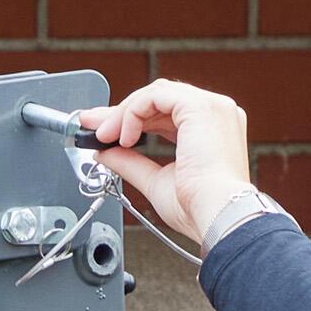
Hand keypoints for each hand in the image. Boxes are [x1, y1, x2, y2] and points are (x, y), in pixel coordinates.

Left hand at [76, 79, 256, 246]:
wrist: (217, 216)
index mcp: (211, 131)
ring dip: (124, 113)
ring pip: (155, 94)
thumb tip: (104, 152)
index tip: (103, 130)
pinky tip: (124, 136)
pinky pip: (155, 96)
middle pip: (158, 100)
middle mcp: (215, 114)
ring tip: (104, 136)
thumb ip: (130, 162)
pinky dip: (133, 112)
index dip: (132, 118)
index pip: (165, 113)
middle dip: (120, 112)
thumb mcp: (155, 180)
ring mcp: (212, 107)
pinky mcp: (200, 106)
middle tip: (93, 126)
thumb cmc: (198, 208)